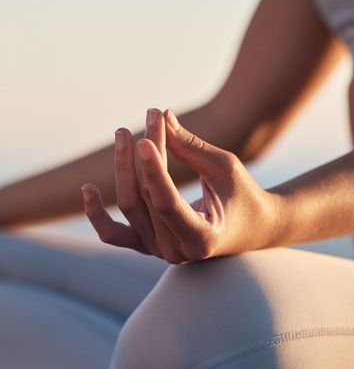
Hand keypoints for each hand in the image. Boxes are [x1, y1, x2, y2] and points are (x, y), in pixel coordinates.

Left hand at [81, 109, 282, 263]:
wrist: (250, 226)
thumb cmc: (243, 195)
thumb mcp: (224, 168)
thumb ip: (190, 147)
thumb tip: (161, 117)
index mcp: (203, 238)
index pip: (167, 204)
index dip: (154, 168)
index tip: (147, 133)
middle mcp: (177, 252)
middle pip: (147, 198)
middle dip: (146, 154)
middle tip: (151, 116)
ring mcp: (159, 252)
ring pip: (130, 206)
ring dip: (124, 168)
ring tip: (123, 133)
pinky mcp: (147, 245)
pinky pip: (113, 233)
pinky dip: (97, 214)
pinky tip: (88, 189)